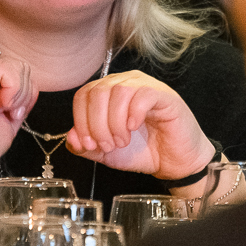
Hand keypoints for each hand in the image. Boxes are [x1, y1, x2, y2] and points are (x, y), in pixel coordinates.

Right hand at [0, 56, 35, 179]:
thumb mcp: (10, 116)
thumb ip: (21, 98)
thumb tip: (34, 86)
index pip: (19, 71)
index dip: (24, 94)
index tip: (10, 114)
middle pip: (21, 67)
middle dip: (22, 94)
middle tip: (5, 113)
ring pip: (18, 67)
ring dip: (17, 95)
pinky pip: (9, 71)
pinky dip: (12, 92)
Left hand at [64, 70, 213, 179]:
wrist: (174, 162)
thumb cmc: (144, 151)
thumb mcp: (106, 153)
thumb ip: (85, 146)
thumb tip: (71, 137)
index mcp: (108, 92)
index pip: (83, 94)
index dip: (81, 121)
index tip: (89, 145)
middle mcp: (125, 83)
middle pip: (98, 92)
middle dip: (97, 124)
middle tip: (108, 145)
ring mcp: (145, 86)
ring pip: (118, 91)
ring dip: (115, 122)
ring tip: (123, 140)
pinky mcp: (164, 95)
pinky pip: (143, 94)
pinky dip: (133, 114)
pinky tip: (134, 128)